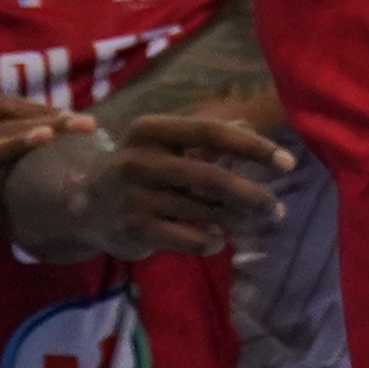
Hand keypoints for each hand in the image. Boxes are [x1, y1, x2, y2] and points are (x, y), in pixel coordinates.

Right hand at [18, 108, 299, 257]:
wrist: (81, 204)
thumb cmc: (137, 168)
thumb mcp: (161, 144)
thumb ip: (202, 138)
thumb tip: (248, 126)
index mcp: (151, 130)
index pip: (212, 132)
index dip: (253, 146)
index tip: (287, 162)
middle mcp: (141, 160)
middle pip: (212, 176)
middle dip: (252, 194)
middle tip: (278, 207)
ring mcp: (137, 197)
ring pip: (205, 211)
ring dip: (238, 218)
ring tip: (257, 220)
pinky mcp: (136, 230)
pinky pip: (190, 239)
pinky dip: (211, 241)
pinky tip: (219, 239)